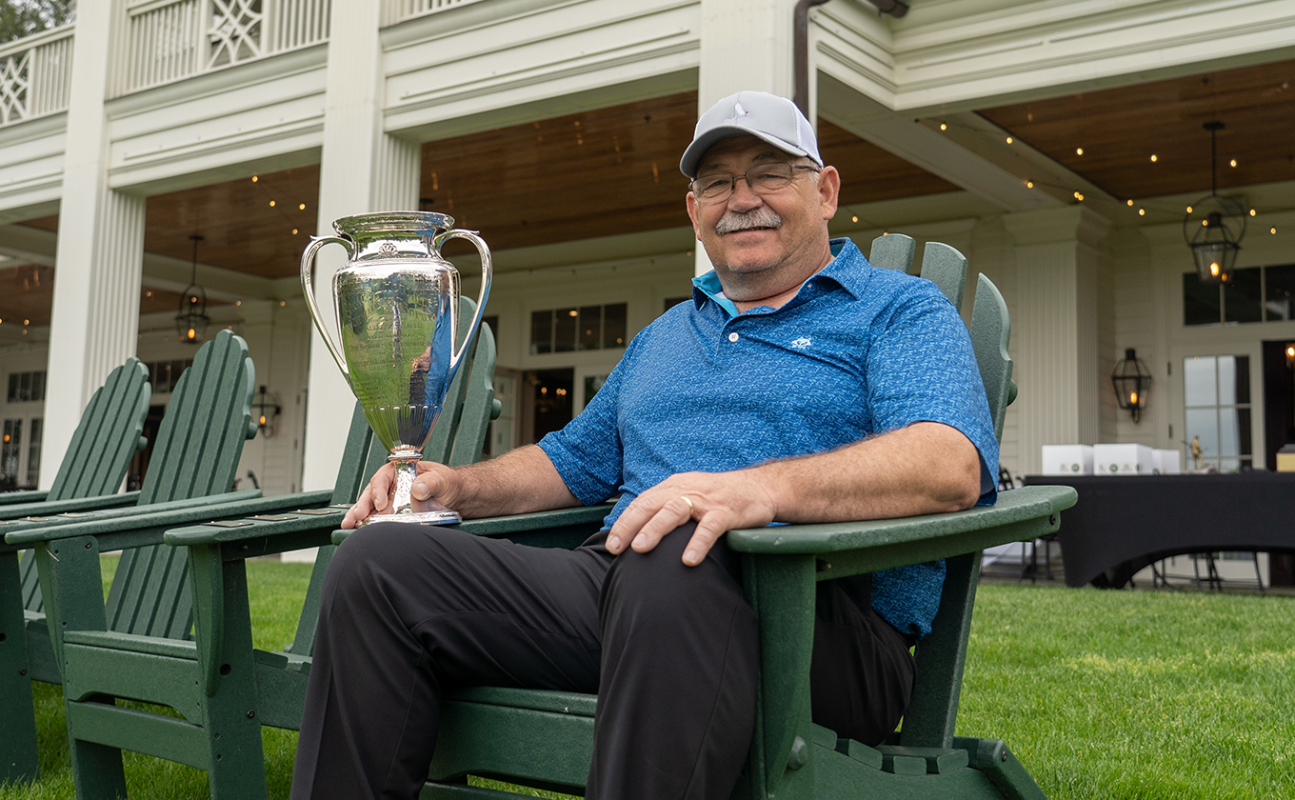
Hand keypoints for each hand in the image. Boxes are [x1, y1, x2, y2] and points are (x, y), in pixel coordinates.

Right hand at [341, 461, 464, 528]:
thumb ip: (431, 482)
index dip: (379, 490)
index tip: (380, 504)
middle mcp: (392, 486)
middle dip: (362, 504)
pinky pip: (377, 519)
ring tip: (349, 524)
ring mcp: (391, 501)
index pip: (383, 477)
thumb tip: (419, 487)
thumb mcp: (442, 479)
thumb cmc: (447, 483)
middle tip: (358, 516)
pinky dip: (367, 525)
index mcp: (400, 471)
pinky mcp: (393, 516)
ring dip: (358, 515)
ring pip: (370, 507)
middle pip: (371, 493)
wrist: (455, 498)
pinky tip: (358, 531)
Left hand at [606, 470, 779, 565]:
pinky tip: (688, 560)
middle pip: (651, 505)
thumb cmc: (721, 497)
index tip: (610, 544)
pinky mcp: (727, 512)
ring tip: (640, 548)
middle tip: (616, 548)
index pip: (643, 502)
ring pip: (675, 510)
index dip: (624, 522)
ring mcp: (707, 501)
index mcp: (675, 487)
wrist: (761, 487)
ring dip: (655, 529)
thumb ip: (668, 510)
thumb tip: (641, 536)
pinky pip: (710, 527)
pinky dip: (698, 542)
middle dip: (630, 526)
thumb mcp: (691, 496)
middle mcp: (687, 490)